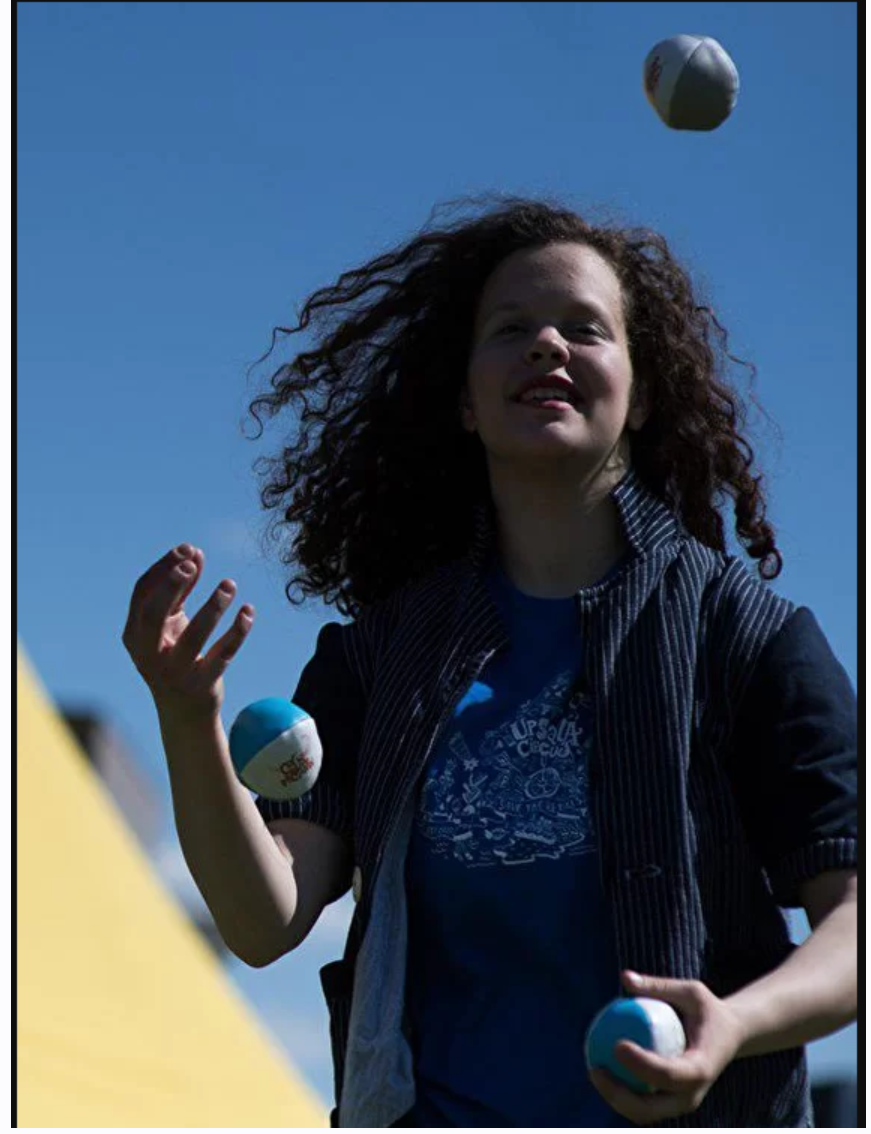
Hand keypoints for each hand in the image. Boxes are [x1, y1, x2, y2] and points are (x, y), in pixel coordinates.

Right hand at [122, 543, 254, 719]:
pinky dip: (237, 632)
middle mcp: (148, 654)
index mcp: (134, 634)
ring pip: (193, 637)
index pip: (142, 595)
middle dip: (170, 587)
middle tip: (191, 564)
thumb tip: (194, 554)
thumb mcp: (172, 624)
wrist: (184, 711)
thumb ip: (181, 590)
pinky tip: (248, 611)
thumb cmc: (175, 655)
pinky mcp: (201, 685)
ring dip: (212, 607)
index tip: (187, 550)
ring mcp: (174, 672)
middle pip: (153, 616)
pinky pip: (222, 655)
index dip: (163, 570)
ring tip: (230, 584)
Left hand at [588, 971, 746, 1124]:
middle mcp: (692, 1094)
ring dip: (613, 1097)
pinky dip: (620, 1090)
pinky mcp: (671, 1103)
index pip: (668, 1075)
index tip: (618, 1044)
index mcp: (701, 1068)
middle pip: (651, 1109)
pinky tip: (602, 1066)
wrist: (729, 1037)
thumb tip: (625, 978)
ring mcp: (681, 1103)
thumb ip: (659, 986)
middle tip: (595, 1067)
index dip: (641, 1065)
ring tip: (594, 1068)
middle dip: (618, 1095)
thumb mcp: (691, 991)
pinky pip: (642, 1103)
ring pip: (643, 1113)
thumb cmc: (708, 1009)